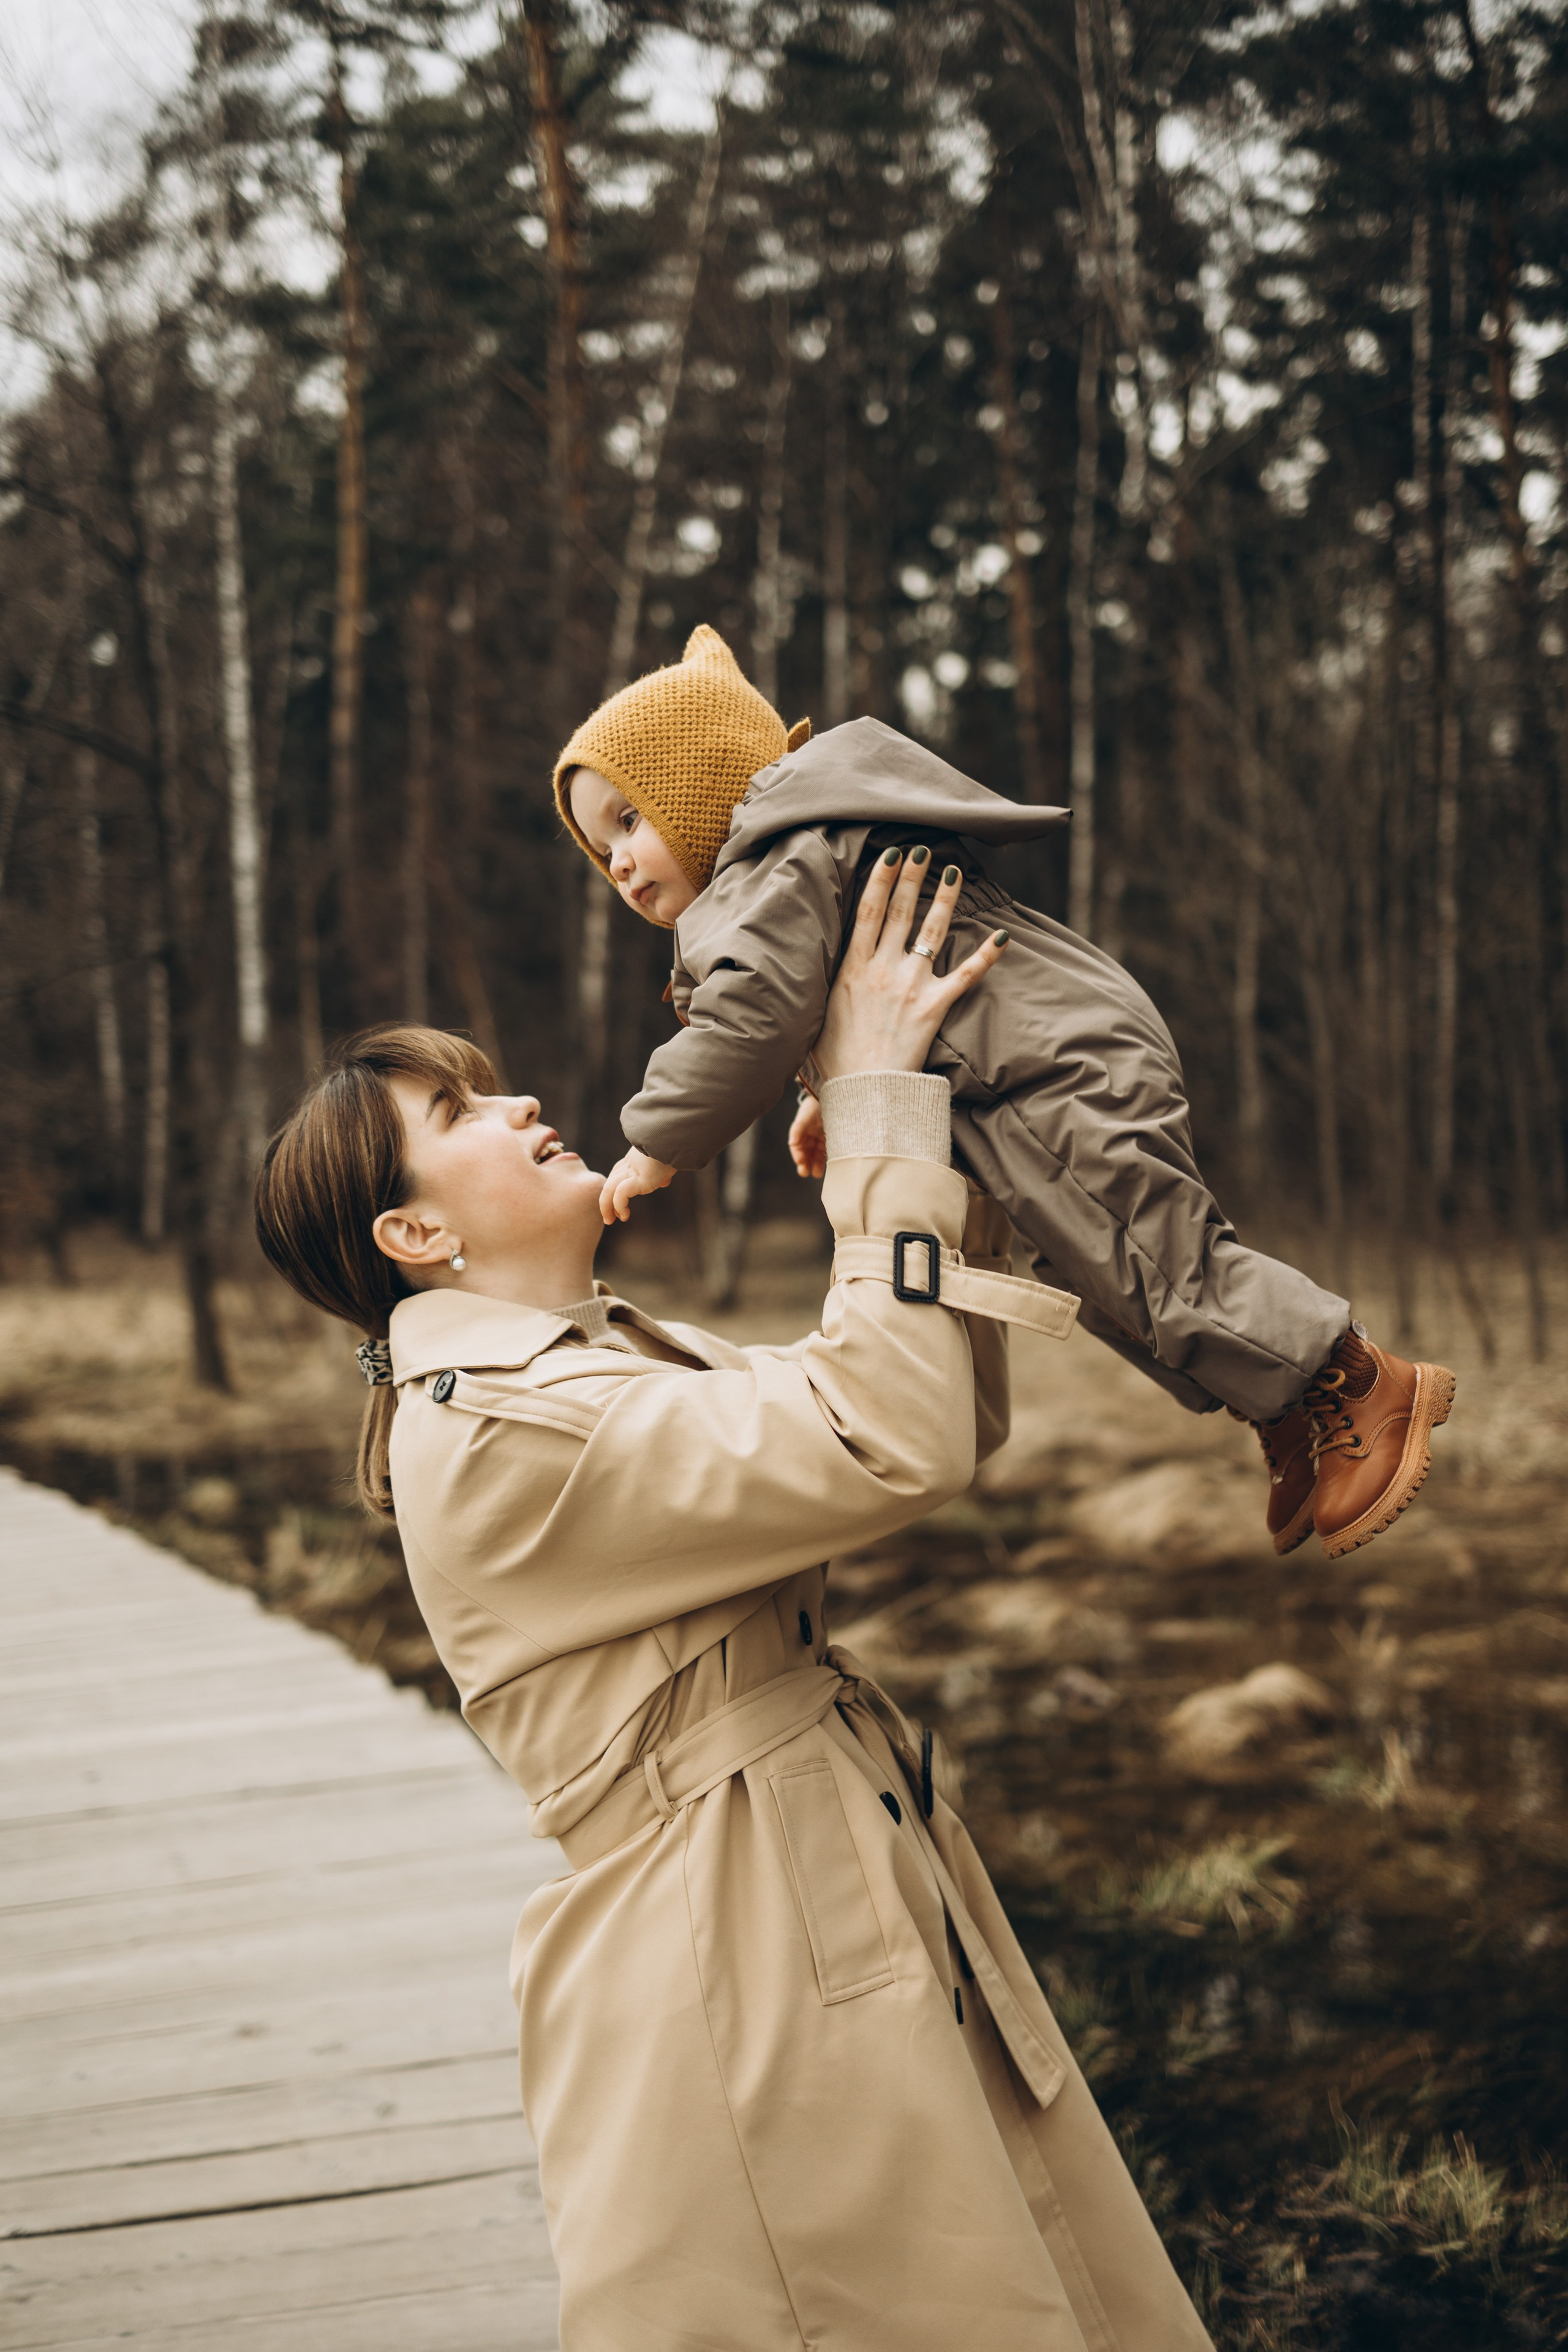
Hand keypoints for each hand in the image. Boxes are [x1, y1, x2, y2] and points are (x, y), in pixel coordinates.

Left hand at [599, 1146, 675, 1225]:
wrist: (676, 1138)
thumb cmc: (674, 1147)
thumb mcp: (666, 1161)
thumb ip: (662, 1172)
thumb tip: (665, 1182)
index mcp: (634, 1159)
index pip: (618, 1173)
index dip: (614, 1188)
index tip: (618, 1204)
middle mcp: (630, 1164)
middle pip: (610, 1182)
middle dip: (606, 1200)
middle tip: (608, 1216)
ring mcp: (632, 1171)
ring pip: (609, 1189)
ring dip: (606, 1206)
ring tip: (610, 1220)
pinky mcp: (638, 1178)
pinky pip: (620, 1194)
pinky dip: (619, 1206)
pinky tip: (625, 1215)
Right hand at [788, 1093, 825, 1179]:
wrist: (832, 1095)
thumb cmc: (815, 1105)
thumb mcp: (805, 1116)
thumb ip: (798, 1128)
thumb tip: (792, 1142)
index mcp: (801, 1130)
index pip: (797, 1146)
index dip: (797, 1155)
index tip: (800, 1162)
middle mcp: (809, 1136)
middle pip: (805, 1152)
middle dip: (804, 1163)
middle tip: (805, 1172)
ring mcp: (820, 1138)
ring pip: (816, 1154)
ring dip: (815, 1164)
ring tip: (816, 1174)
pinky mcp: (831, 1138)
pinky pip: (827, 1151)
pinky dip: (826, 1159)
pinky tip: (827, 1166)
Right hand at [811, 847, 1008, 1081]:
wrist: (862, 1092)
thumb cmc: (833, 1061)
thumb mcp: (814, 1015)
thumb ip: (821, 987)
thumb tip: (807, 969)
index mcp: (850, 969)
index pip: (866, 912)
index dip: (879, 879)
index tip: (889, 855)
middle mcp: (881, 969)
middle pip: (898, 911)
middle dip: (911, 876)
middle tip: (922, 848)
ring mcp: (910, 986)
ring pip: (931, 931)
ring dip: (944, 898)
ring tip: (954, 871)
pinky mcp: (934, 1007)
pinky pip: (965, 976)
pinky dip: (985, 956)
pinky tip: (1002, 935)